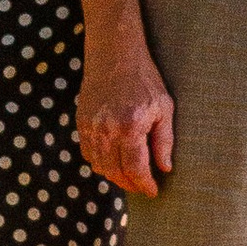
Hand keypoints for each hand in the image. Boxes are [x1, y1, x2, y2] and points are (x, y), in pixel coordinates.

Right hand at [77, 35, 176, 197]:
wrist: (115, 54)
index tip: (153, 191)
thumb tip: (165, 168)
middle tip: (142, 186)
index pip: (135, 169)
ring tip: (129, 176)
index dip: (145, 184)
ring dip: (114, 176)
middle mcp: (107, 129)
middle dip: (130, 184)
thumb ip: (164, 141)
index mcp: (130, 126)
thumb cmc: (145, 79)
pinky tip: (114, 160)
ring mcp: (91, 126)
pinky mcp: (81, 122)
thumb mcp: (164, 107)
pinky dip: (100, 162)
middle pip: (115, 172)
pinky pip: (88, 153)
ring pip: (99, 166)